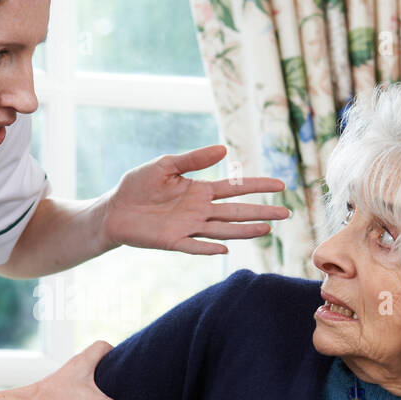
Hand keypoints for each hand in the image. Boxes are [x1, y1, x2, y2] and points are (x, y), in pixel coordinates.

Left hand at [104, 145, 288, 254]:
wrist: (114, 208)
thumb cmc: (138, 185)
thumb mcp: (165, 165)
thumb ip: (193, 159)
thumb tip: (224, 150)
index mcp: (200, 190)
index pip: (235, 188)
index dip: (258, 185)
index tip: (281, 185)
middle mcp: (199, 210)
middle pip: (236, 211)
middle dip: (261, 211)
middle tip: (286, 213)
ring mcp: (188, 227)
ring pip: (223, 229)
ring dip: (244, 230)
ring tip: (267, 229)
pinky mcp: (173, 241)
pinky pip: (194, 246)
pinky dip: (208, 248)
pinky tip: (224, 249)